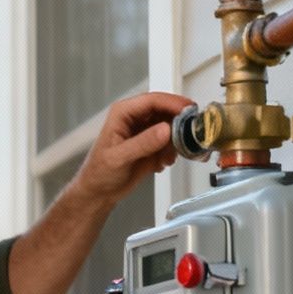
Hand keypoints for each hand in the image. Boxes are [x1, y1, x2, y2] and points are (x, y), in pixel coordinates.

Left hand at [70, 91, 193, 208]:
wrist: (100, 192)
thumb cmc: (100, 172)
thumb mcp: (120, 157)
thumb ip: (143, 143)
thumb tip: (166, 130)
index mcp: (123, 113)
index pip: (152, 101)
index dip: (172, 103)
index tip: (189, 112)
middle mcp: (136, 118)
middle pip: (165, 111)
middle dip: (179, 123)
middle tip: (192, 134)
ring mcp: (146, 131)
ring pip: (171, 126)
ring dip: (176, 141)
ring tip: (168, 157)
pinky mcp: (153, 144)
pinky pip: (170, 142)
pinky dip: (171, 152)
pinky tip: (161, 164)